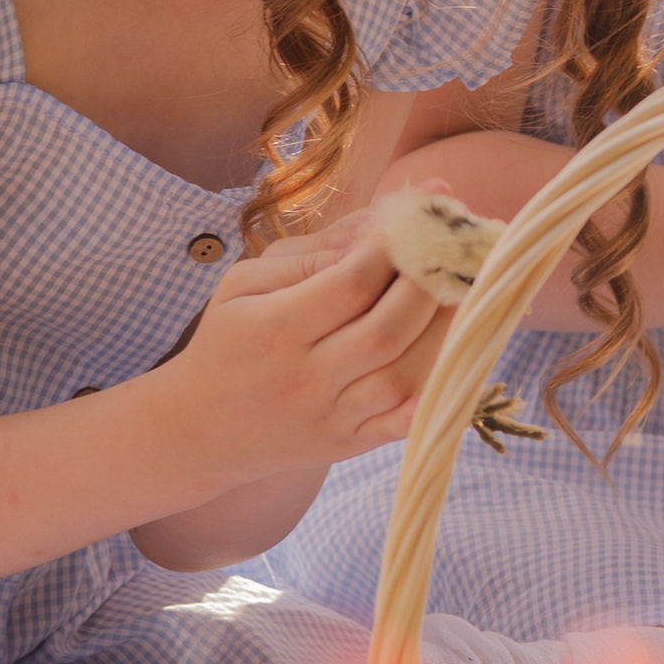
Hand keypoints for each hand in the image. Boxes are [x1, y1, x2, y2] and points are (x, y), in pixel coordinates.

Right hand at [159, 222, 447, 484]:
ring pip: (403, 375)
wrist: (197, 430)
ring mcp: (329, 416)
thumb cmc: (227, 341)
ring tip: (466, 291)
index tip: (421, 218)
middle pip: (386, 329)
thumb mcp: (245, 284)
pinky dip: (433, 400)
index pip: (350, 283)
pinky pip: (398, 428)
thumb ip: (312, 253)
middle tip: (459, 251)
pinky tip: (461, 364)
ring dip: (445, 332)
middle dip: (430, 285)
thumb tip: (382, 222)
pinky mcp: (345, 445)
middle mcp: (305, 377)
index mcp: (276, 329)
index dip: (393, 249)